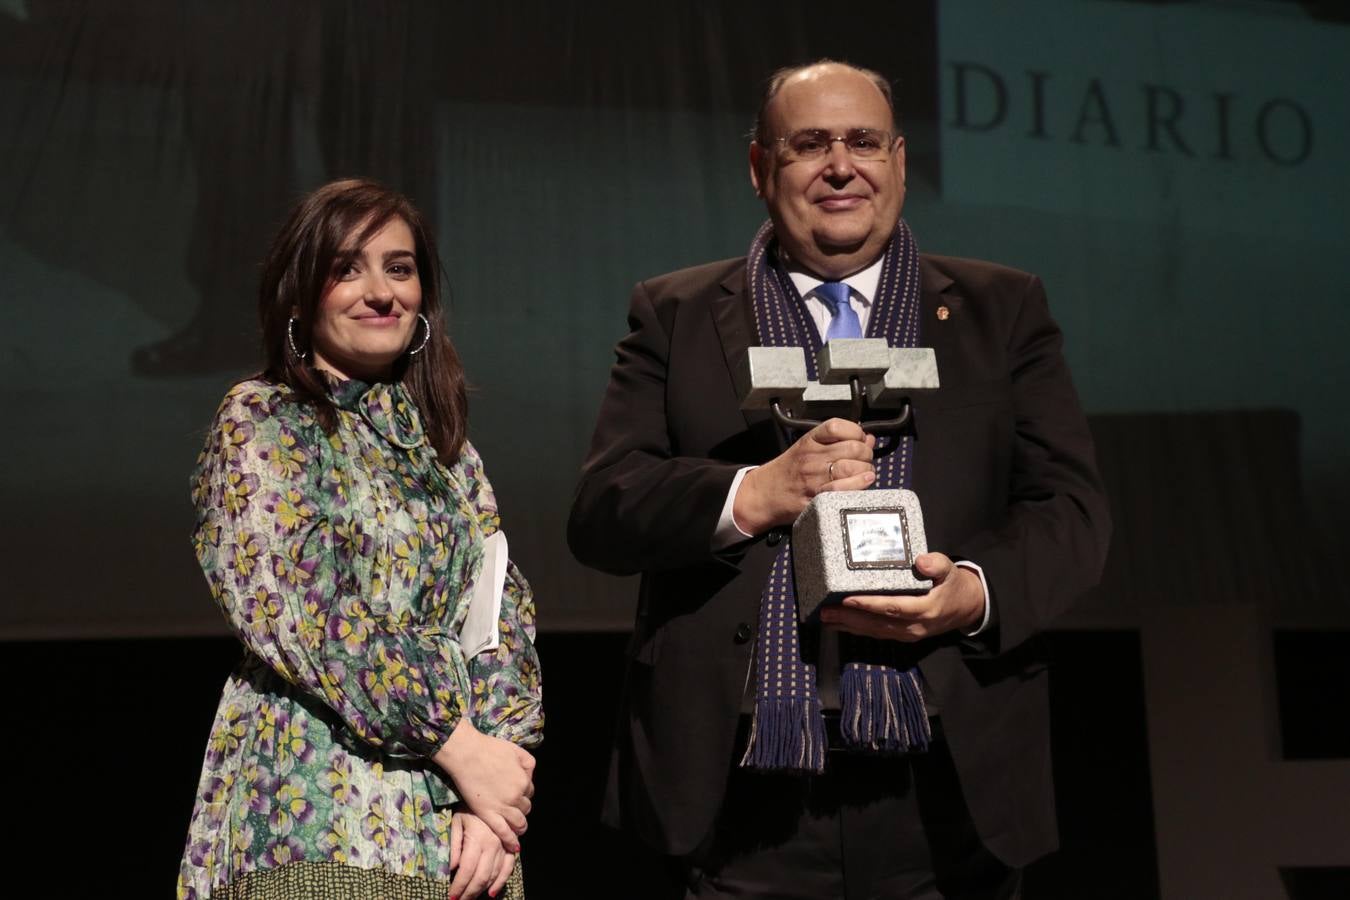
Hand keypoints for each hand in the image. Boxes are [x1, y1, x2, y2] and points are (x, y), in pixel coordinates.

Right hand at [433, 718, 534, 849]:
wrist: (467, 754)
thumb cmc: (490, 749)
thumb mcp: (516, 750)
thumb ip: (528, 764)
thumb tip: (530, 777)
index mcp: (523, 781)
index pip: (529, 792)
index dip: (523, 793)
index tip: (517, 794)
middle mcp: (516, 796)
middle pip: (525, 808)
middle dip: (522, 809)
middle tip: (514, 809)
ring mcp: (502, 807)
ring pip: (518, 822)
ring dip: (520, 826)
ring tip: (518, 829)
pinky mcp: (488, 814)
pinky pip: (504, 832)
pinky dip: (511, 841)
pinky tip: (514, 846)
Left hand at [449, 808, 515, 899]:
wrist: (491, 795)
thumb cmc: (469, 808)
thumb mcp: (456, 822)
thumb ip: (454, 845)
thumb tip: (452, 868)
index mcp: (477, 839)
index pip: (466, 870)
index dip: (458, 886)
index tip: (450, 896)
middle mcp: (493, 845)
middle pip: (481, 877)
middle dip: (469, 893)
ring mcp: (504, 847)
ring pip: (494, 875)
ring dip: (481, 890)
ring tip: (470, 898)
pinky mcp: (510, 847)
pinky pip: (508, 868)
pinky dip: (501, 882)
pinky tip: (491, 892)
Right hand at [733, 418, 876, 534]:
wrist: (762, 494)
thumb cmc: (787, 471)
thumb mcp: (807, 447)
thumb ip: (837, 441)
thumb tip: (868, 438)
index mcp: (809, 441)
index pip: (839, 427)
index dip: (857, 432)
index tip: (859, 440)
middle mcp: (812, 457)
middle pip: (853, 448)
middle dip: (866, 454)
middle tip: (864, 460)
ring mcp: (814, 478)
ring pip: (853, 467)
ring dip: (866, 470)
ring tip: (864, 473)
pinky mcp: (816, 498)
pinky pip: (843, 490)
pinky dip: (858, 485)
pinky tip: (863, 482)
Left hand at [819, 553, 983, 640]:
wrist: (966, 608)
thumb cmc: (953, 585)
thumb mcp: (950, 570)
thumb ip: (937, 564)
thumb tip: (920, 560)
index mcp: (925, 609)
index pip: (893, 607)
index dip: (869, 605)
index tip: (848, 598)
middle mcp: (914, 627)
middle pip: (877, 623)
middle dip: (849, 618)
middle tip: (825, 611)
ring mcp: (907, 634)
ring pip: (874, 631)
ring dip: (848, 626)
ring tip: (825, 618)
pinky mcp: (902, 636)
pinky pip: (877, 633)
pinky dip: (857, 630)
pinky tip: (840, 624)